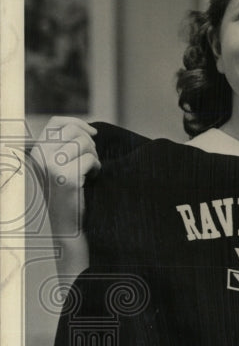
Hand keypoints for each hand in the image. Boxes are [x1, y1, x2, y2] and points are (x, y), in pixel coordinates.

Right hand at [29, 117, 100, 234]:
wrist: (62, 223)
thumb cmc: (64, 193)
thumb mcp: (58, 166)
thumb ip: (64, 146)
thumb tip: (91, 130)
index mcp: (35, 151)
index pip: (55, 123)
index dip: (77, 123)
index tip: (93, 133)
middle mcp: (39, 157)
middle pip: (73, 131)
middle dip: (89, 142)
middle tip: (91, 159)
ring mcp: (51, 167)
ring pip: (84, 144)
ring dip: (94, 155)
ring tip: (90, 170)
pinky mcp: (66, 178)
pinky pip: (90, 159)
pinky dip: (97, 167)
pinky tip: (92, 177)